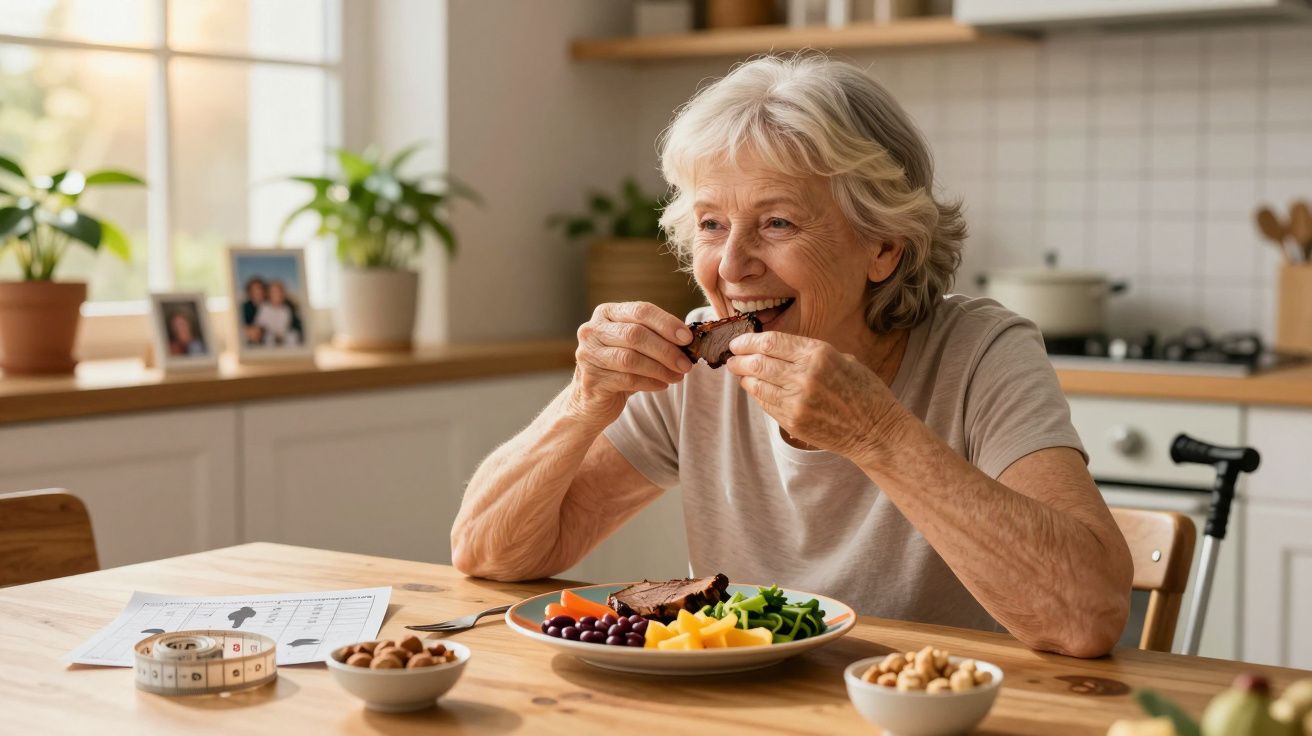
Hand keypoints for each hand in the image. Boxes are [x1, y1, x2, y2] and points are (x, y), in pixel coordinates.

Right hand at [568, 302, 692, 425]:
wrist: (592, 400)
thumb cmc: (619, 367)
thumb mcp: (636, 345)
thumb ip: (656, 336)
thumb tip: (689, 339)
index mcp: (606, 313)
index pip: (640, 310)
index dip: (666, 323)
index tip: (687, 338)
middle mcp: (592, 330)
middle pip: (635, 334)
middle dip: (666, 350)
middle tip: (686, 364)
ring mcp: (588, 354)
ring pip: (630, 359)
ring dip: (660, 368)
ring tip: (678, 376)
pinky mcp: (590, 379)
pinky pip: (627, 379)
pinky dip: (650, 382)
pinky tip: (662, 385)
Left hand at [725, 331, 905, 462]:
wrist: (877, 431)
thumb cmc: (864, 392)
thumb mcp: (843, 359)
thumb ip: (810, 353)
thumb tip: (776, 349)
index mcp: (819, 353)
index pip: (771, 342)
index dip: (748, 340)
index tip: (738, 342)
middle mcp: (805, 375)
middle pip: (758, 361)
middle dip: (739, 358)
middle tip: (732, 357)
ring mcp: (797, 401)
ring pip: (756, 384)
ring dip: (744, 377)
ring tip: (738, 371)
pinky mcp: (793, 421)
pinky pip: (765, 404)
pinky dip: (756, 394)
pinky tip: (755, 389)